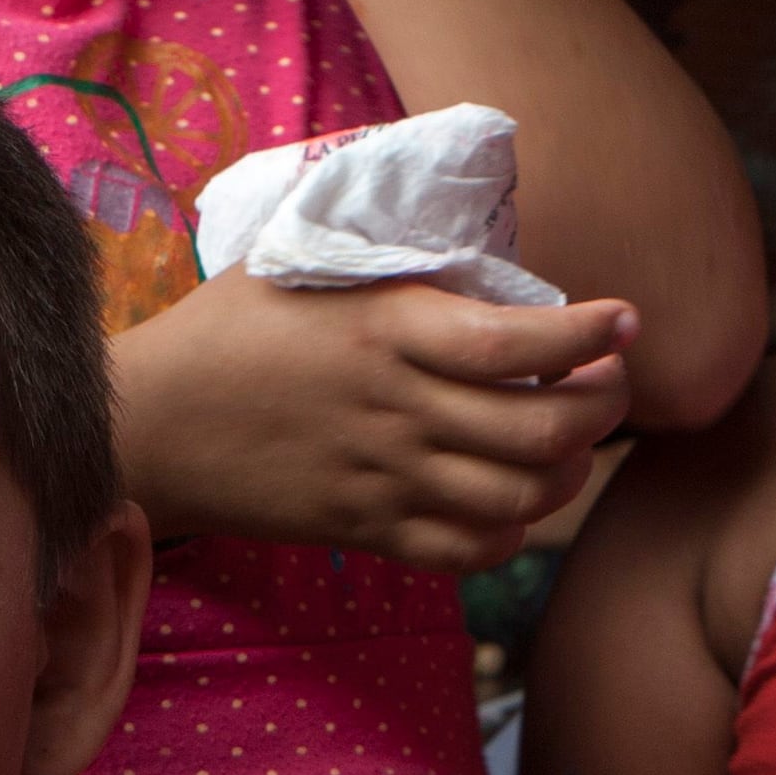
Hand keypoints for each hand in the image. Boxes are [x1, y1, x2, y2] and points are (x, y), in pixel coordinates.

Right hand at [121, 278, 633, 570]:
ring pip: (520, 496)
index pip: (523, 345)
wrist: (151, 423)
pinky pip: (468, 551)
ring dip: (570, 471)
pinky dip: (513, 532)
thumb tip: (470, 223)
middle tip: (611, 382)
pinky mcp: (365, 530)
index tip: (623, 320)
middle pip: (543, 429)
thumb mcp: (304, 260)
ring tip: (575, 442)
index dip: (590, 335)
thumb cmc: (229, 327)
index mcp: (387, 329)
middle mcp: (397, 409)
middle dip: (604, 407)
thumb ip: (390, 250)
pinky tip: (516, 499)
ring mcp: (383, 478)